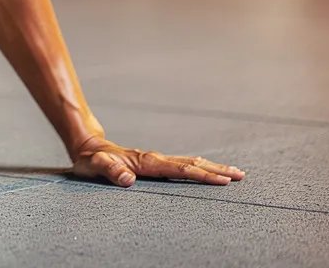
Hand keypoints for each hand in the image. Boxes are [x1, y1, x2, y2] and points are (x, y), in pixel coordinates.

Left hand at [71, 137, 244, 186]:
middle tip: (240, 176)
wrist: (88, 148)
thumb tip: (129, 179)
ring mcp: (156, 161)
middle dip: (217, 170)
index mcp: (146, 162)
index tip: (222, 180)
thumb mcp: (96, 166)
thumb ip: (110, 171)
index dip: (202, 175)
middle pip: (192, 164)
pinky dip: (199, 168)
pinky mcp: (154, 164)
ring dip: (212, 167)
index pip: (180, 169)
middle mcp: (155, 159)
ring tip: (233, 173)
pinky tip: (207, 172)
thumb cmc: (91, 160)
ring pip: (189, 163)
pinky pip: (181, 166)